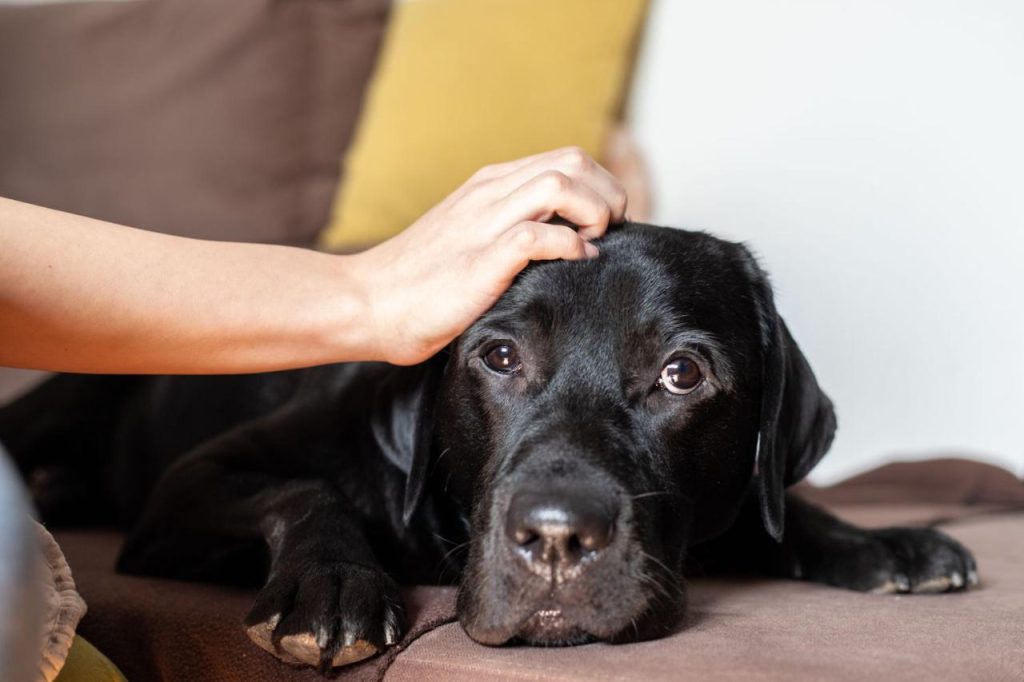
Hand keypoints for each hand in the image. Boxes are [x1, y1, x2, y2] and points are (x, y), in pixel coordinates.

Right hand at [350, 147, 627, 364]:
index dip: (602, 186)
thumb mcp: (470, 240)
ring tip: (595, 244)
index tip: (609, 224)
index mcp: (489, 185)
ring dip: (594, 212)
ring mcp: (482, 223)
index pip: (567, 159)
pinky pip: (537, 236)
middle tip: (612, 232)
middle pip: (573, 160)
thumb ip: (511, 229)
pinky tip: (572, 265)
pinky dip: (568, 247)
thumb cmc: (419, 284)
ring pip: (560, 184)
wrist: (365, 303)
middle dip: (608, 194)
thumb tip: (568, 243)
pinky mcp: (478, 260)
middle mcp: (489, 193)